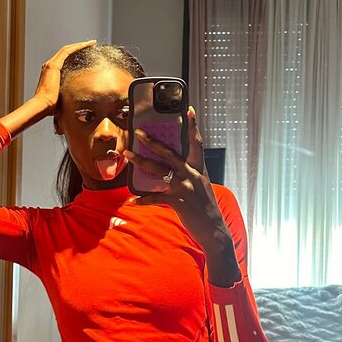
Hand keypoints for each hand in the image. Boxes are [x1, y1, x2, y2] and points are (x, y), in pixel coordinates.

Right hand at [34, 40, 96, 115]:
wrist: (43, 105)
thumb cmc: (52, 105)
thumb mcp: (63, 95)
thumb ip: (68, 92)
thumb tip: (77, 98)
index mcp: (51, 72)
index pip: (65, 59)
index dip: (76, 54)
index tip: (87, 53)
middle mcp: (50, 66)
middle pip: (66, 52)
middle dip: (79, 47)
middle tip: (91, 44)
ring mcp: (51, 64)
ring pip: (67, 50)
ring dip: (79, 45)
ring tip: (91, 43)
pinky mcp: (53, 65)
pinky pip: (66, 52)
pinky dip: (76, 47)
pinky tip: (85, 45)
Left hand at [125, 107, 233, 257]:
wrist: (215, 231)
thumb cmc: (206, 208)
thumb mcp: (201, 187)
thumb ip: (189, 175)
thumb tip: (172, 168)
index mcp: (199, 169)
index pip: (196, 143)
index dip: (193, 126)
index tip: (188, 109)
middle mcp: (192, 175)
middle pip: (170, 153)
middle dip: (153, 142)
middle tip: (139, 132)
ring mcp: (185, 188)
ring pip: (159, 171)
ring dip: (141, 162)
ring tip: (127, 154)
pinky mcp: (179, 203)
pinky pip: (156, 198)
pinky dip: (144, 200)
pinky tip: (133, 201)